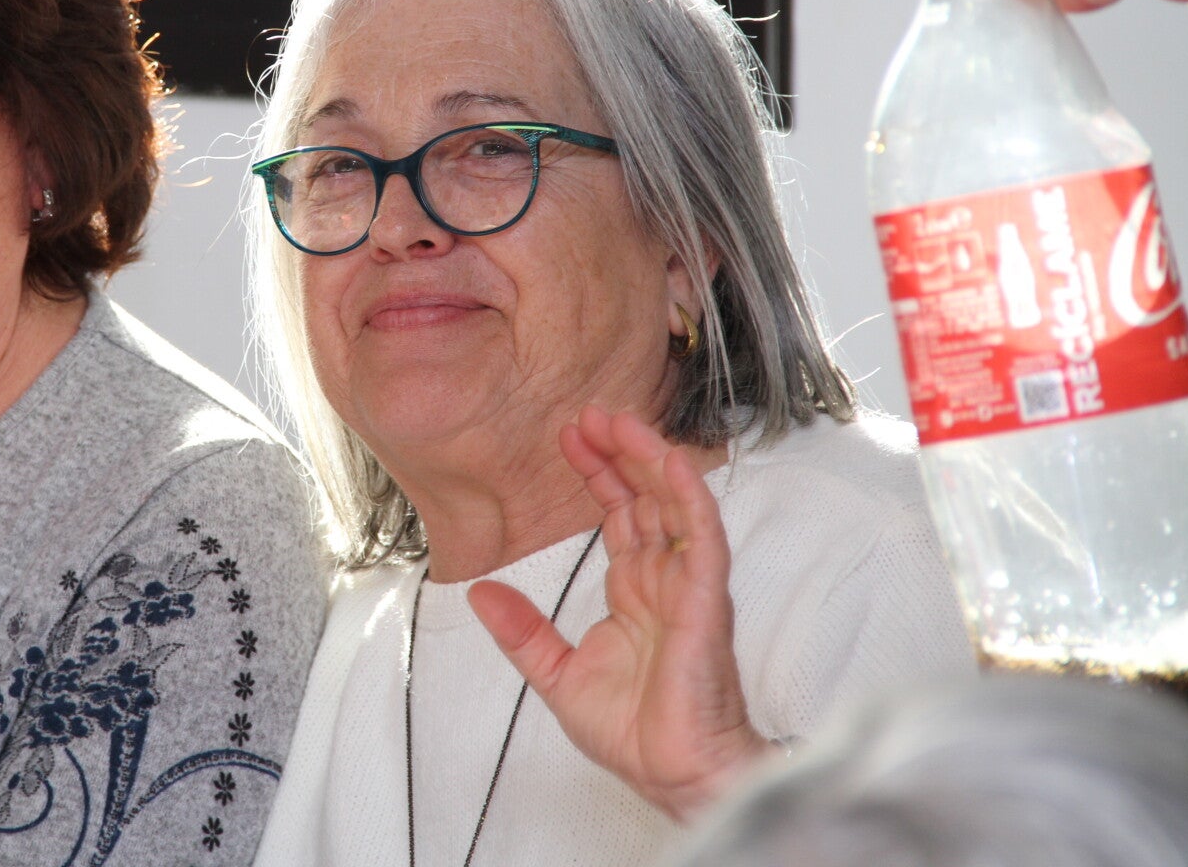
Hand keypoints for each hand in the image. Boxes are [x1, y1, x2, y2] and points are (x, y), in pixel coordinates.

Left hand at [466, 406, 770, 821]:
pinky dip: (690, 497)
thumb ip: (522, 631)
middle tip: (588, 412)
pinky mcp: (708, 601)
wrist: (673, 774)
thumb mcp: (557, 673)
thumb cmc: (636, 734)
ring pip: (675, 504)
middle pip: (646, 497)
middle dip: (620, 452)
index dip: (599, 472)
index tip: (569, 437)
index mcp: (635, 592)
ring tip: (619, 421)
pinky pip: (704, 538)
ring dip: (650, 458)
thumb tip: (479, 592)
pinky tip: (671, 463)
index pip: (620, 514)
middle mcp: (665, 580)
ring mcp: (689, 586)